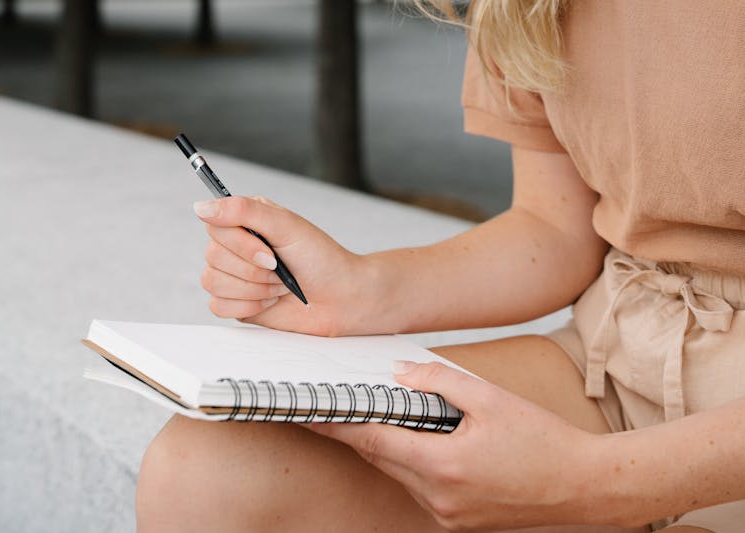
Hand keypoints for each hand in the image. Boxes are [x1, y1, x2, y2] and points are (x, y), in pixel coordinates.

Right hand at [196, 195, 365, 335]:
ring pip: (213, 282)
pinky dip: (248, 306)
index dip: (240, 245)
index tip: (270, 254)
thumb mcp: (286, 226)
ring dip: (253, 289)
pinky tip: (270, 301)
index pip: (215, 225)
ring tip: (279, 285)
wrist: (341, 299)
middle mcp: (237, 244)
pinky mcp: (236, 301)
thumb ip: (244, 211)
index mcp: (247, 220)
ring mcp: (234, 274)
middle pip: (212, 256)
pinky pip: (218, 306)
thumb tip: (201, 207)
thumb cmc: (321, 259)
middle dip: (253, 271)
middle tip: (279, 270)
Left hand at [307, 360, 596, 529]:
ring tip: (369, 413)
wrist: (582, 486)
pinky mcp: (459, 520)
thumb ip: (440, 382)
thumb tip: (399, 374)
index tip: (309, 409)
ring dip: (385, 445)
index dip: (338, 422)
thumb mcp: (489, 398)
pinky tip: (414, 438)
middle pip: (382, 458)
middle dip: (355, 431)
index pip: (374, 440)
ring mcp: (447, 515)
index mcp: (442, 466)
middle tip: (328, 405)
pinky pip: (420, 487)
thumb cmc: (541, 439)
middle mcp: (438, 498)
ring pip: (400, 473)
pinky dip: (410, 461)